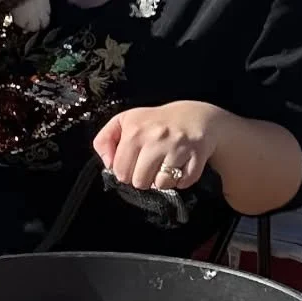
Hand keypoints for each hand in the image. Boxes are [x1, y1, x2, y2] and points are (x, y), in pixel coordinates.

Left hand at [92, 100, 226, 191]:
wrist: (196, 116)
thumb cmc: (157, 122)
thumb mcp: (125, 121)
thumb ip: (104, 141)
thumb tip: (107, 164)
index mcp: (135, 131)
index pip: (120, 171)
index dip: (124, 171)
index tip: (133, 164)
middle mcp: (156, 138)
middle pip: (139, 181)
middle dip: (143, 178)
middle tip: (150, 166)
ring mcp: (178, 147)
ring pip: (161, 184)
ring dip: (162, 181)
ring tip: (165, 167)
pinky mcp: (197, 155)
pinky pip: (183, 183)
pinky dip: (181, 181)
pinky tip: (180, 167)